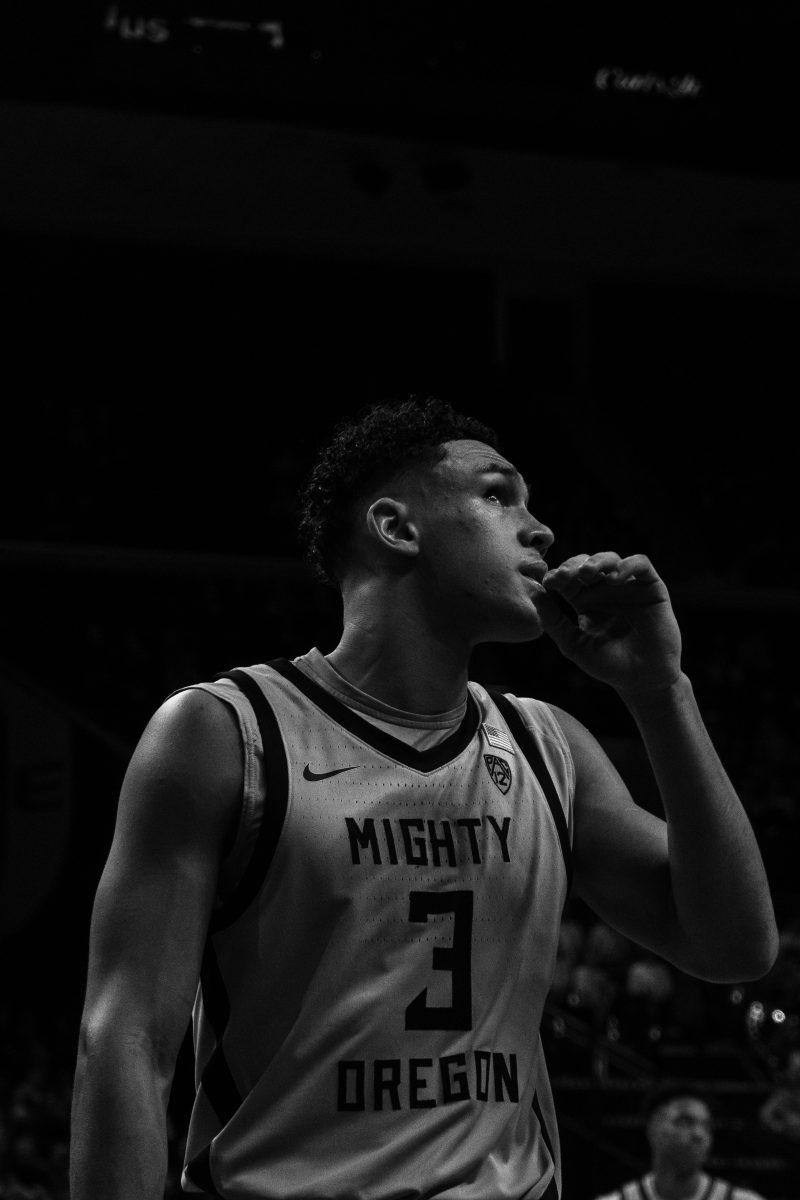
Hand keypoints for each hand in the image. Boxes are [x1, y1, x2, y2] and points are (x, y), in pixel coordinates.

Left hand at [536, 552, 682, 694]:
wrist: (643, 680)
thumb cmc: (608, 665)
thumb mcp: (573, 644)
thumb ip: (553, 620)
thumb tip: (534, 591)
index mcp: (585, 601)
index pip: (568, 579)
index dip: (557, 576)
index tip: (548, 582)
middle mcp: (605, 590)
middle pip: (586, 564)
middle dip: (573, 566)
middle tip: (564, 576)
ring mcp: (628, 587)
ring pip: (611, 559)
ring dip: (597, 561)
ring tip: (587, 573)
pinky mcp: (652, 587)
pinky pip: (641, 564)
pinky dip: (628, 565)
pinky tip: (614, 578)